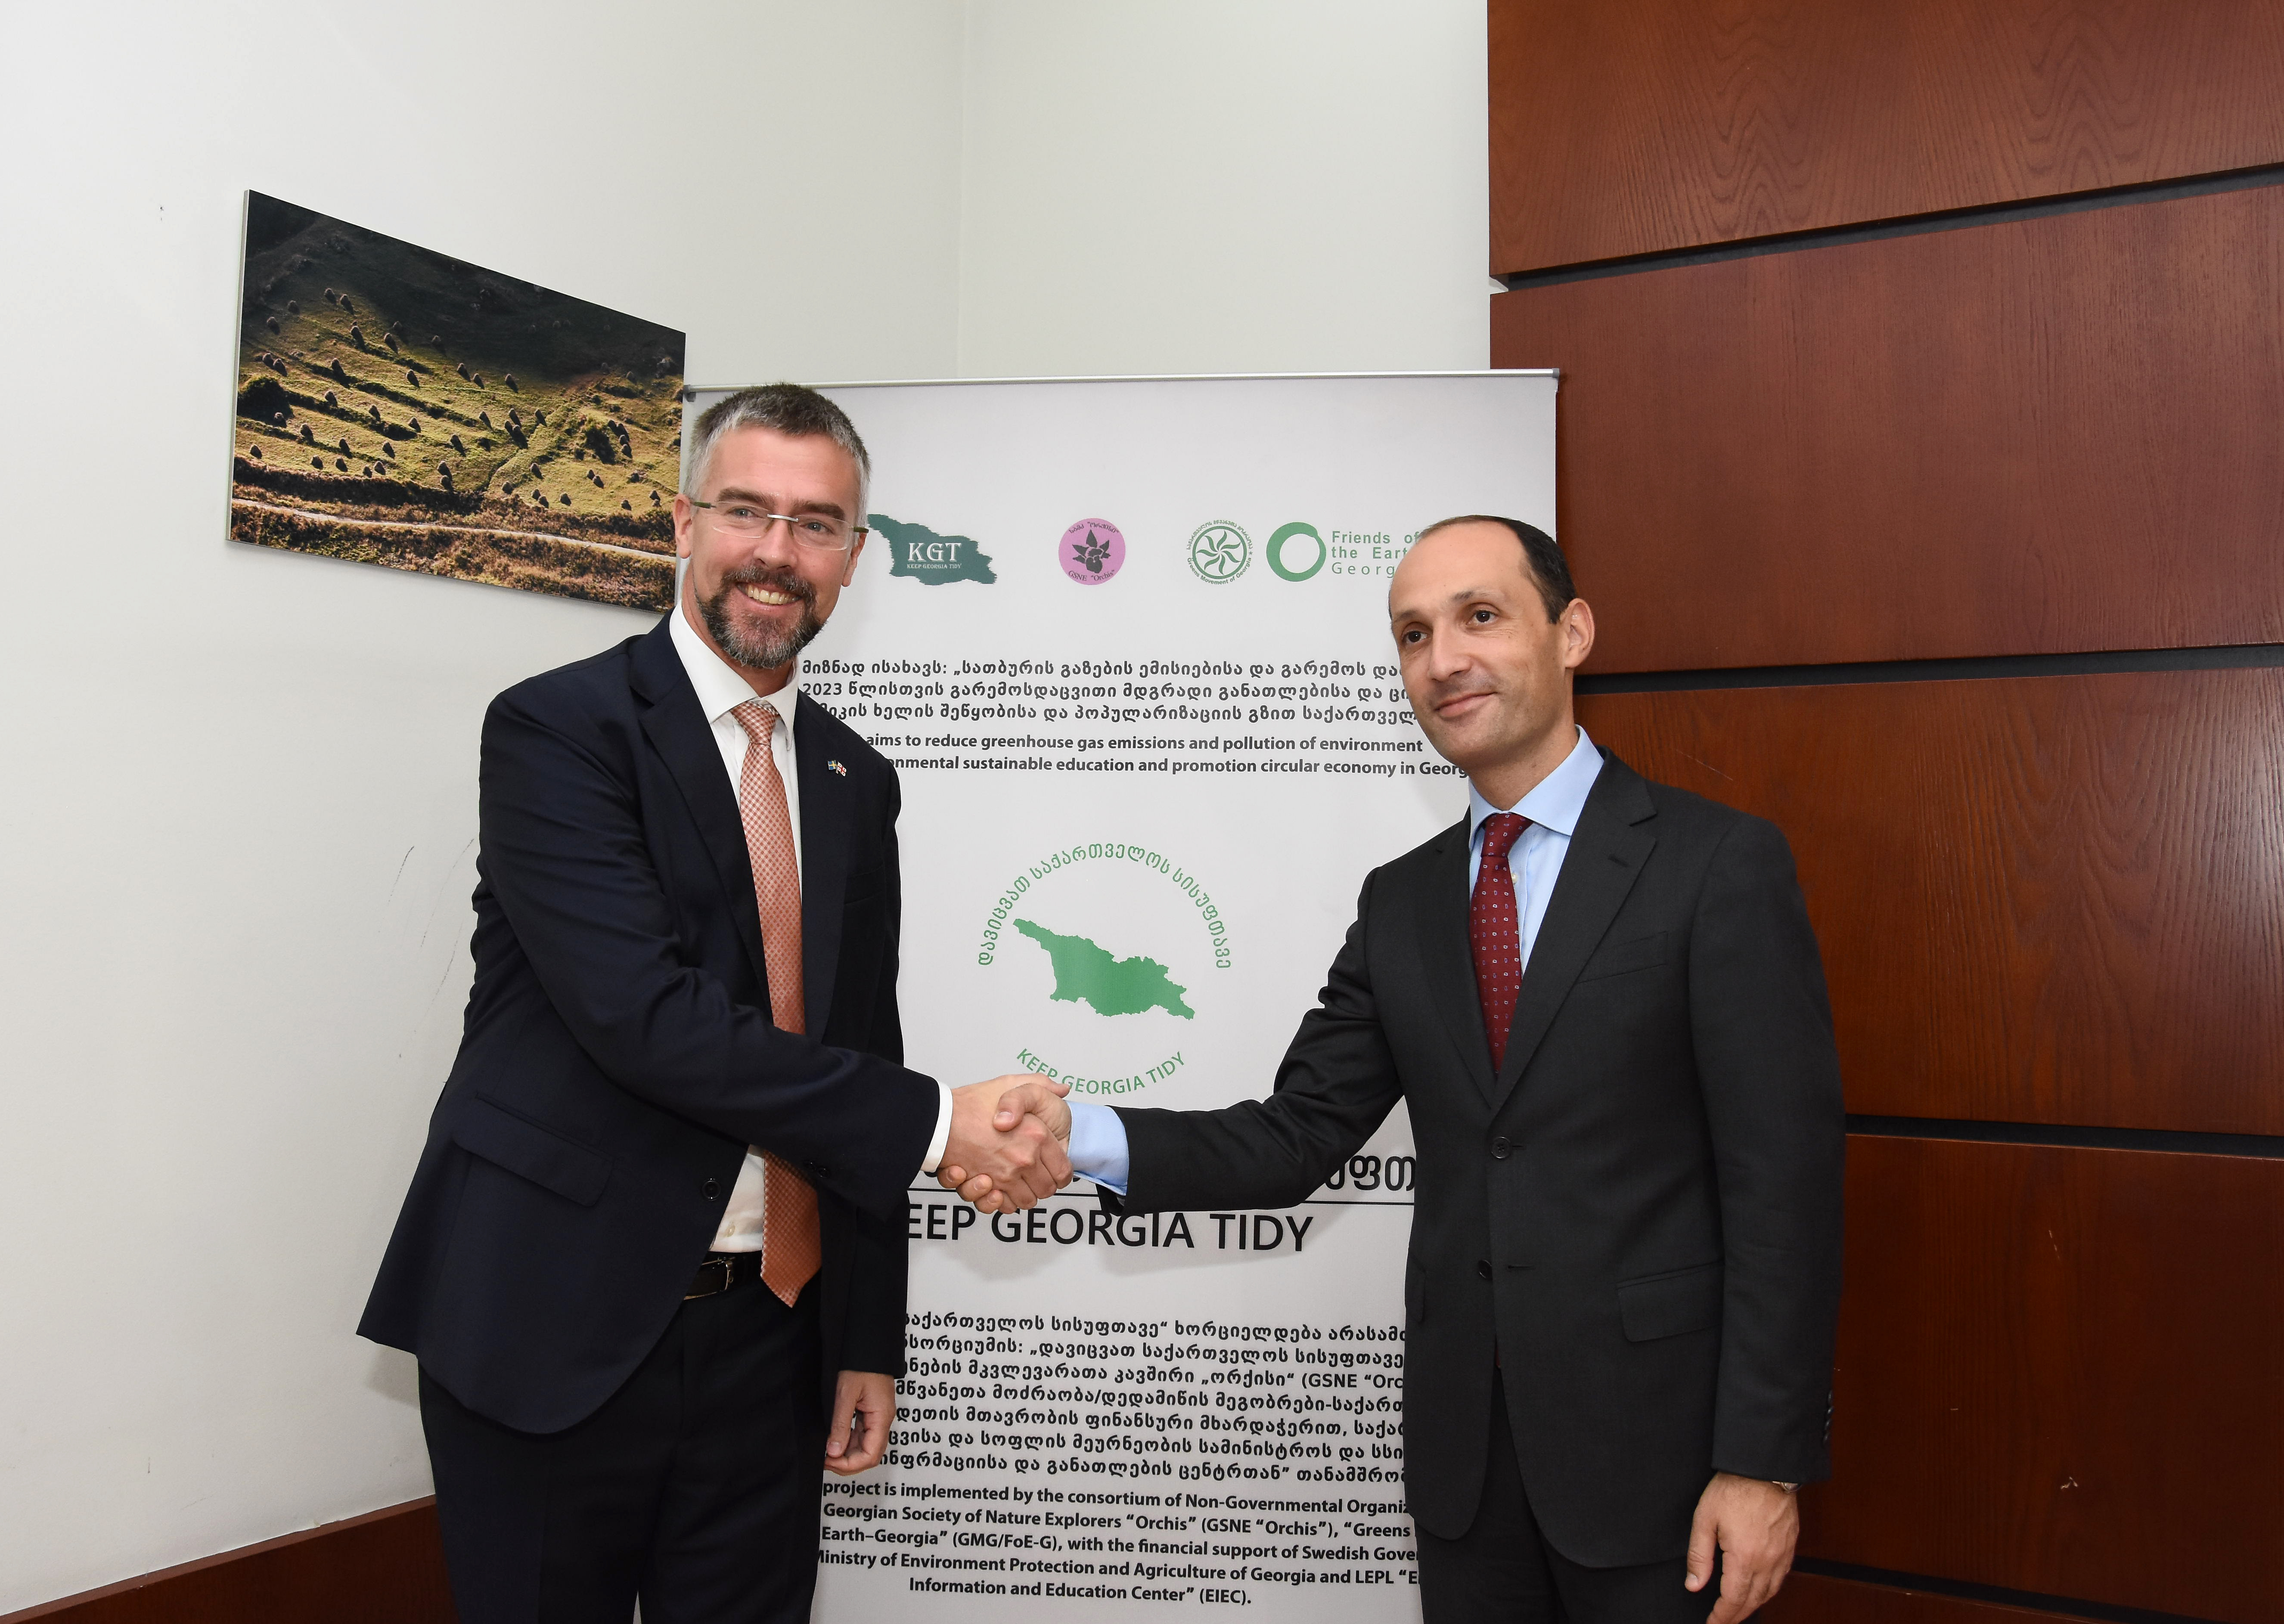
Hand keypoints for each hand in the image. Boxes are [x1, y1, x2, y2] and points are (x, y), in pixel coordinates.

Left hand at [825, 1371, 894, 1474]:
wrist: (869, 1346)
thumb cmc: (861, 1364)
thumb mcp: (845, 1394)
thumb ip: (840, 1424)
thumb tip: (834, 1451)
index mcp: (881, 1418)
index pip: (870, 1455)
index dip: (849, 1465)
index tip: (829, 1461)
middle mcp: (883, 1421)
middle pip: (869, 1455)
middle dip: (847, 1463)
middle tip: (825, 1459)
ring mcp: (878, 1418)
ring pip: (865, 1447)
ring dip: (847, 1454)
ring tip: (827, 1451)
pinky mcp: (871, 1414)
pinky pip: (862, 1436)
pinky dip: (848, 1442)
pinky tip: (835, 1439)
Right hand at [940, 1075, 1071, 1209]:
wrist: (938, 1118)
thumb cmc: (971, 1102)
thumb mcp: (1012, 1083)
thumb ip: (1041, 1085)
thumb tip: (1061, 1090)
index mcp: (1037, 1136)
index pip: (1063, 1170)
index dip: (1060, 1172)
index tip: (1054, 1169)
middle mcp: (1022, 1159)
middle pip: (1046, 1190)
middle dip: (1042, 1185)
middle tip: (1034, 1175)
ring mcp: (1003, 1176)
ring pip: (1025, 1201)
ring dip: (1021, 1194)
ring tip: (1014, 1180)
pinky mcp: (984, 1187)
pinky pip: (1001, 1206)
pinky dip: (999, 1202)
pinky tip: (995, 1189)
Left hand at [1685, 1472, 1797, 1621]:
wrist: (1764, 1467)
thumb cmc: (1733, 1489)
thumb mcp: (1705, 1519)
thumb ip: (1699, 1556)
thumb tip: (1694, 1586)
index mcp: (1744, 1558)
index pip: (1733, 1601)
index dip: (1722, 1617)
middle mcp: (1767, 1561)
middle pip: (1753, 1601)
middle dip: (1736, 1615)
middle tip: (1722, 1621)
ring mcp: (1783, 1554)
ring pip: (1770, 1592)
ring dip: (1754, 1604)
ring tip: (1738, 1609)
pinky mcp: (1791, 1545)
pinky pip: (1782, 1577)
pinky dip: (1770, 1589)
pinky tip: (1761, 1588)